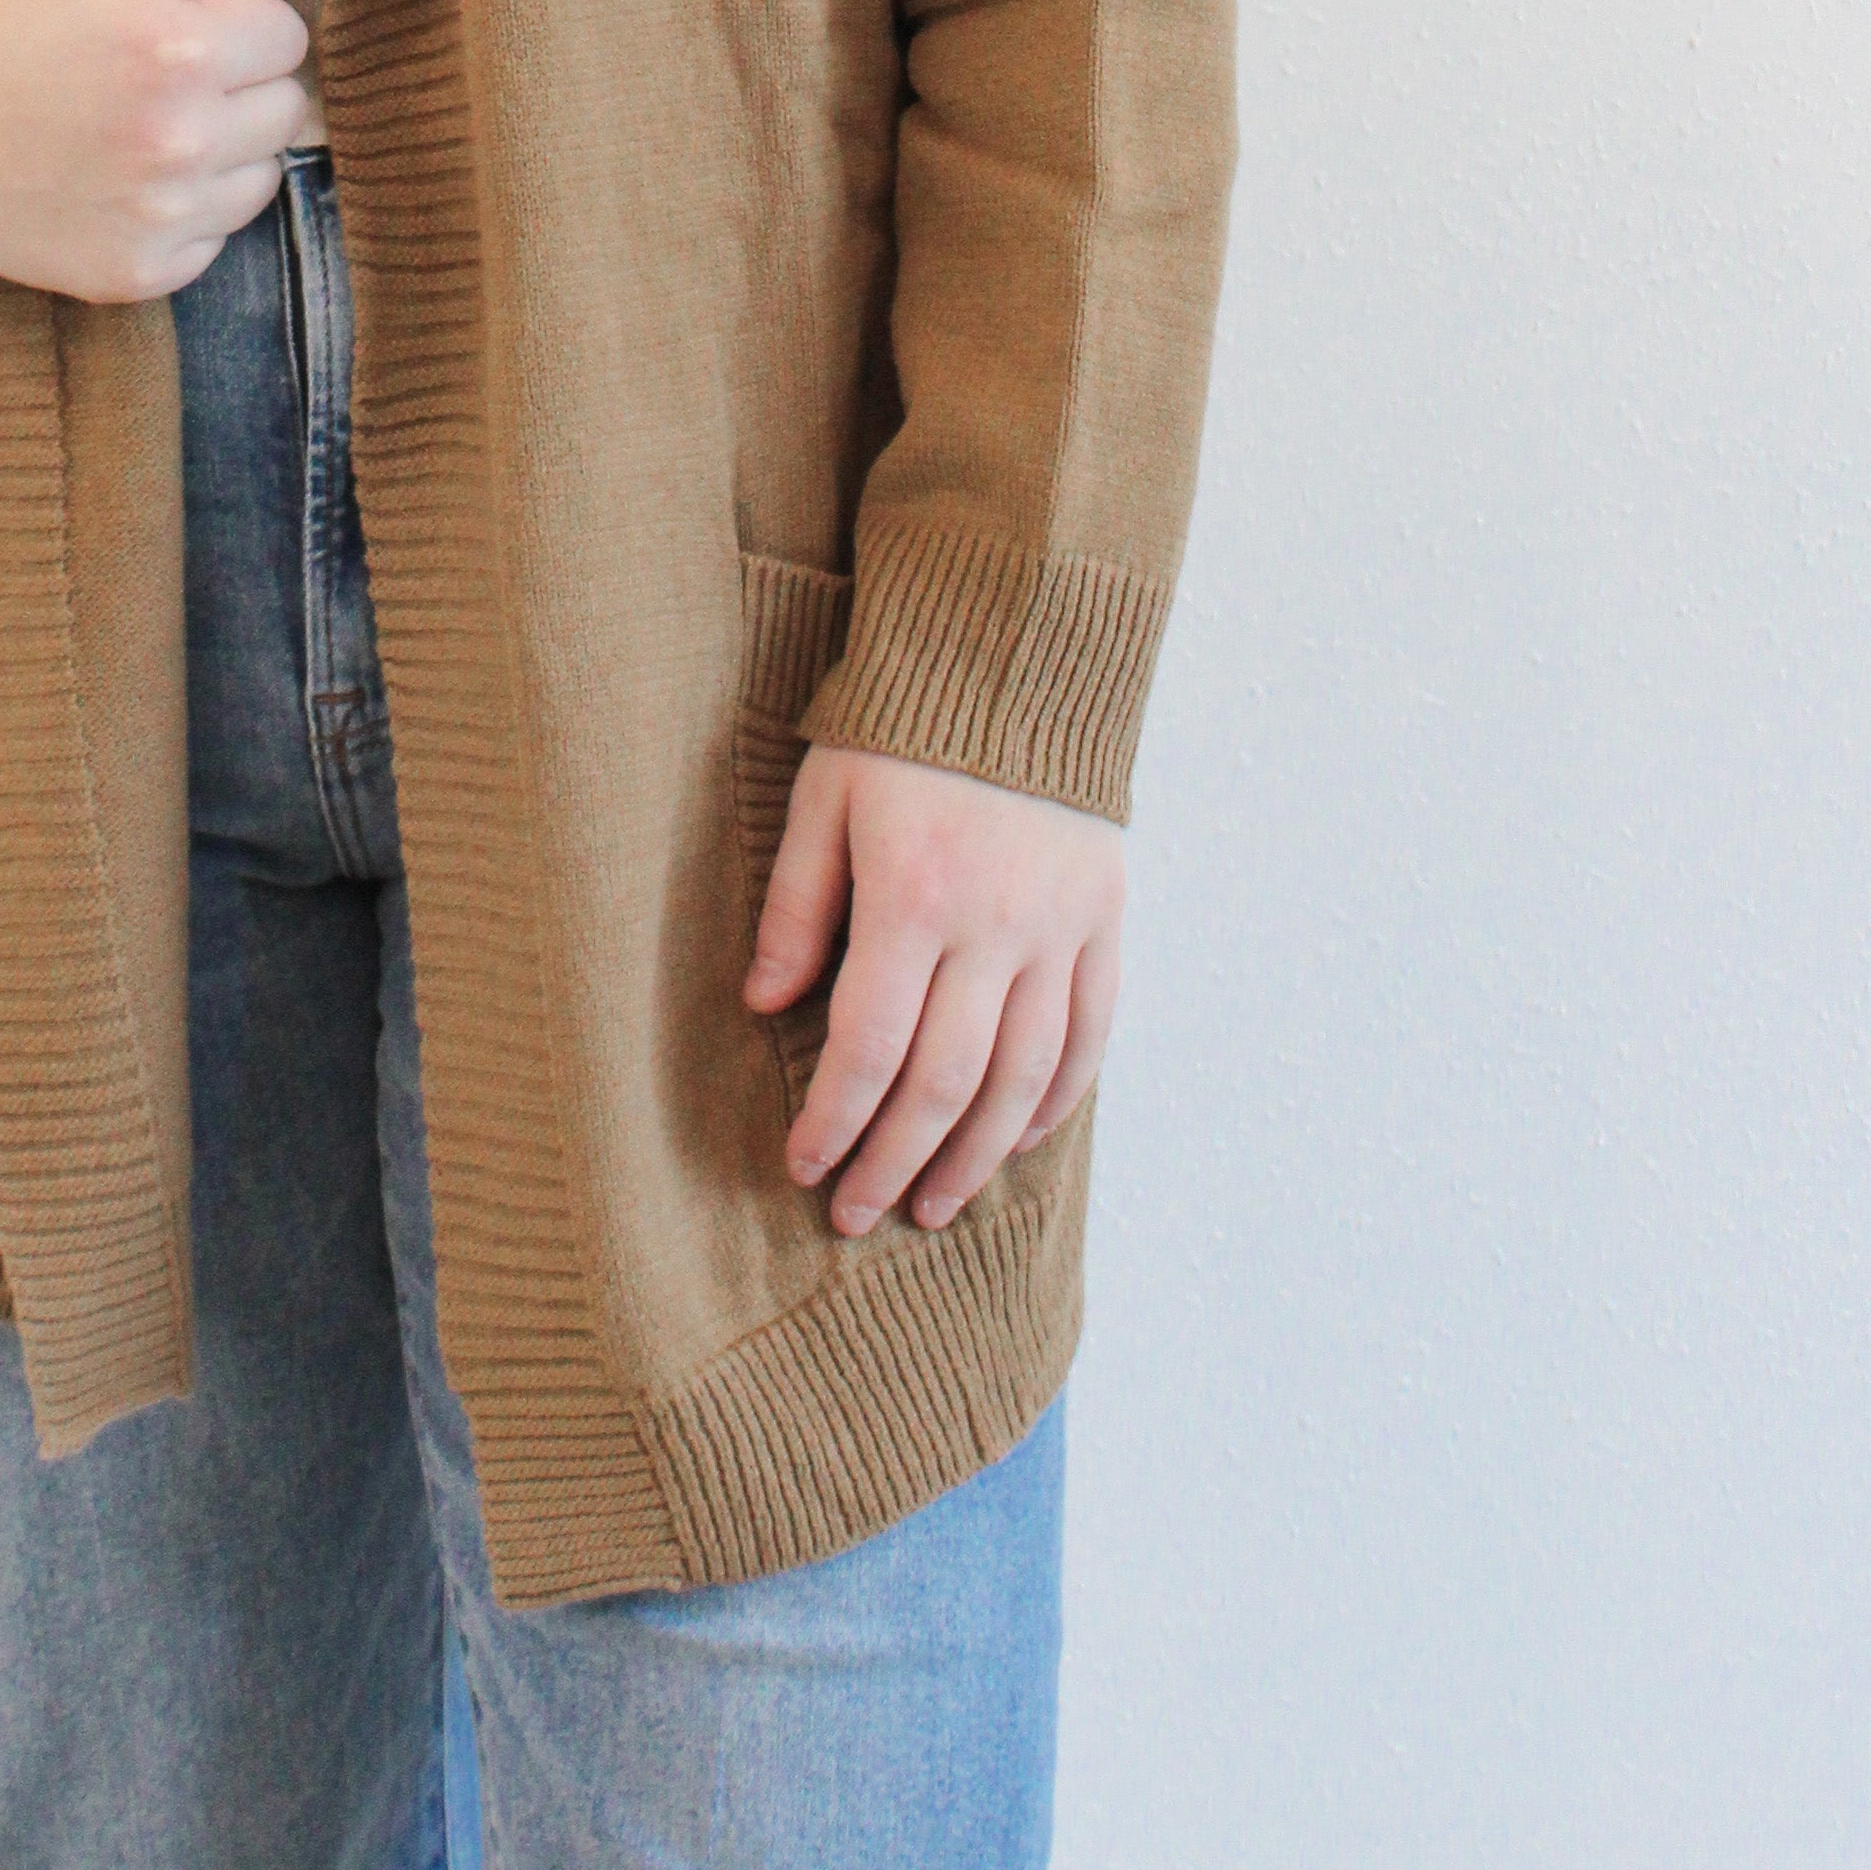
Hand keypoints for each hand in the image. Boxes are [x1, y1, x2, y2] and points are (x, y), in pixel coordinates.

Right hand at [0, 0, 334, 302]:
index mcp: (179, 51)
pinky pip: (216, 240)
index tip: (182, 26)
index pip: (288, 36)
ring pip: (263, 178)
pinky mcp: (139, 274)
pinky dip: (185, 212)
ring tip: (143, 128)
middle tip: (162, 77)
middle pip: (287, 109)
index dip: (238, 22)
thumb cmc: (17, 21)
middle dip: (238, 85)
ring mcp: (160, 217)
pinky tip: (124, 179)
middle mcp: (180, 143)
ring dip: (223, 151)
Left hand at [746, 742, 1124, 1235]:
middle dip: (894, 1161)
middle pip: (944, 1082)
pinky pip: (1089, 1036)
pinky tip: (1016, 1142)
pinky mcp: (1105, 920)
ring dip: (974, 1156)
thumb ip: (795, 905)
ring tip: (933, 1204)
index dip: (834, 1121)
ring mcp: (1061, 928)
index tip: (804, 1166)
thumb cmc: (900, 725)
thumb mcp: (823, 797)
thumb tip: (765, 1006)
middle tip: (857, 1213)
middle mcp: (995, 925)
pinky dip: (1055, 1101)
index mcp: (913, 893)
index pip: (868, 1046)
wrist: (1020, 655)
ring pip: (1022, 1078)